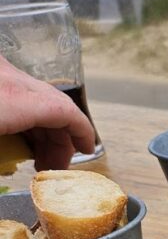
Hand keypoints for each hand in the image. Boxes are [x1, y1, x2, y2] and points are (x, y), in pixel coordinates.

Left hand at [0, 54, 95, 170]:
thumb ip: (6, 157)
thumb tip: (15, 168)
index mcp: (11, 99)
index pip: (65, 111)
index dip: (83, 133)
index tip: (88, 149)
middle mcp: (8, 76)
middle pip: (52, 102)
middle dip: (61, 136)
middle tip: (55, 163)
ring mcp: (0, 70)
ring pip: (35, 94)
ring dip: (43, 125)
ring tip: (36, 153)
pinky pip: (17, 89)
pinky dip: (25, 112)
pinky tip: (18, 133)